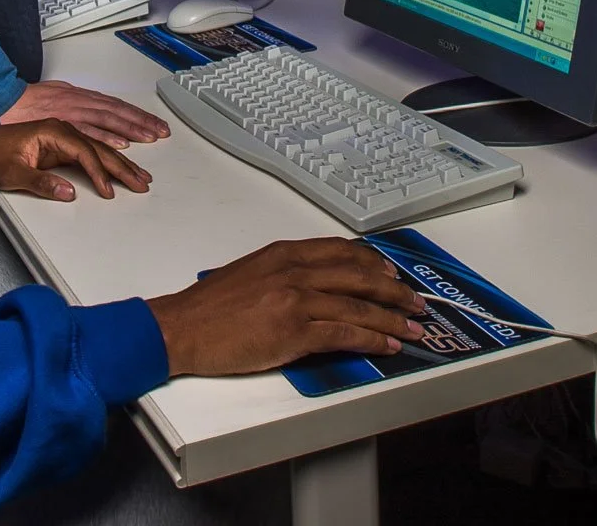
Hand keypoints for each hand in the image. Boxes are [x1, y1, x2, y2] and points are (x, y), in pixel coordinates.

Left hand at [0, 118, 152, 202]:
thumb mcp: (12, 173)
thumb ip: (41, 183)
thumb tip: (67, 192)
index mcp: (52, 131)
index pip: (85, 152)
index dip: (98, 172)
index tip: (108, 189)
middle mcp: (63, 127)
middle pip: (101, 146)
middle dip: (123, 166)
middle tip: (141, 182)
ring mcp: (65, 131)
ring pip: (103, 144)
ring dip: (124, 159)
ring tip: (141, 174)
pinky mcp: (64, 139)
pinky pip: (96, 143)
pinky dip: (114, 151)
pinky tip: (126, 155)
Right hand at [3, 79, 169, 147]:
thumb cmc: (21, 104)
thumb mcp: (52, 92)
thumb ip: (71, 101)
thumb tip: (86, 104)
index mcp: (78, 97)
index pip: (114, 106)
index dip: (136, 115)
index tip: (155, 125)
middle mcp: (77, 103)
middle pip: (115, 112)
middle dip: (141, 123)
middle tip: (161, 132)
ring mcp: (68, 115)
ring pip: (105, 121)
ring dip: (130, 130)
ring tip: (149, 137)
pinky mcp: (57, 129)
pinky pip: (84, 134)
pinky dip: (103, 139)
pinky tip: (119, 146)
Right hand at [145, 238, 427, 376]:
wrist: (182, 328)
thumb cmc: (209, 308)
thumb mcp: (251, 274)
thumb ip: (285, 275)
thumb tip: (315, 288)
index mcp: (284, 254)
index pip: (341, 251)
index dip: (373, 262)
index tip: (391, 272)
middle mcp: (294, 270)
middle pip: (359, 275)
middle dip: (394, 290)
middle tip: (415, 302)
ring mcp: (296, 300)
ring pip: (359, 306)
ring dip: (392, 319)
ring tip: (412, 328)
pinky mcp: (294, 331)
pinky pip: (345, 333)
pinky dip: (372, 339)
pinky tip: (387, 345)